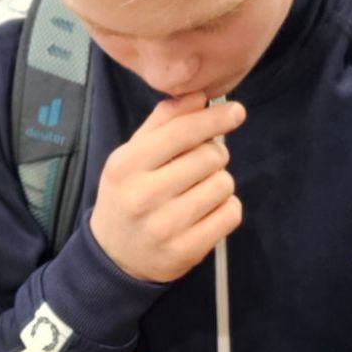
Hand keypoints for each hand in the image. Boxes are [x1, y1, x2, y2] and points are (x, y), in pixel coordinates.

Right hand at [91, 93, 245, 282]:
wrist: (115, 256)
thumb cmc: (127, 195)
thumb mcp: (131, 155)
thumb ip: (163, 122)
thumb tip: (198, 96)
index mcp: (127, 165)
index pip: (181, 132)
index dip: (214, 118)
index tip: (236, 112)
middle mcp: (144, 195)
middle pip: (210, 157)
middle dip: (214, 155)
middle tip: (200, 165)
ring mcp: (166, 226)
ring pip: (224, 184)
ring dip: (219, 182)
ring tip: (199, 190)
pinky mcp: (187, 250)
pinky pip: (231, 214)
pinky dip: (226, 208)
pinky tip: (207, 211)